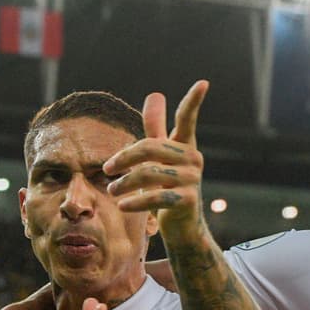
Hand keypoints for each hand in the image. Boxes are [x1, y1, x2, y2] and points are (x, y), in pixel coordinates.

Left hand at [104, 80, 208, 244]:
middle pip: (150, 147)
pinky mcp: (187, 200)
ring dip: (125, 183)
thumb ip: (156, 128)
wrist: (183, 227)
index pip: (188, 119)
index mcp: (185, 145)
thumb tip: (155, 94)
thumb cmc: (168, 187)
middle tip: (107, 169)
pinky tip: (122, 206)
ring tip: (111, 189)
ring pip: (149, 173)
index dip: (193, 101)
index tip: (203, 82)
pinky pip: (156, 197)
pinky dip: (135, 202)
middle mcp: (192, 159)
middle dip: (124, 158)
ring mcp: (192, 179)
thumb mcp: (161, 157)